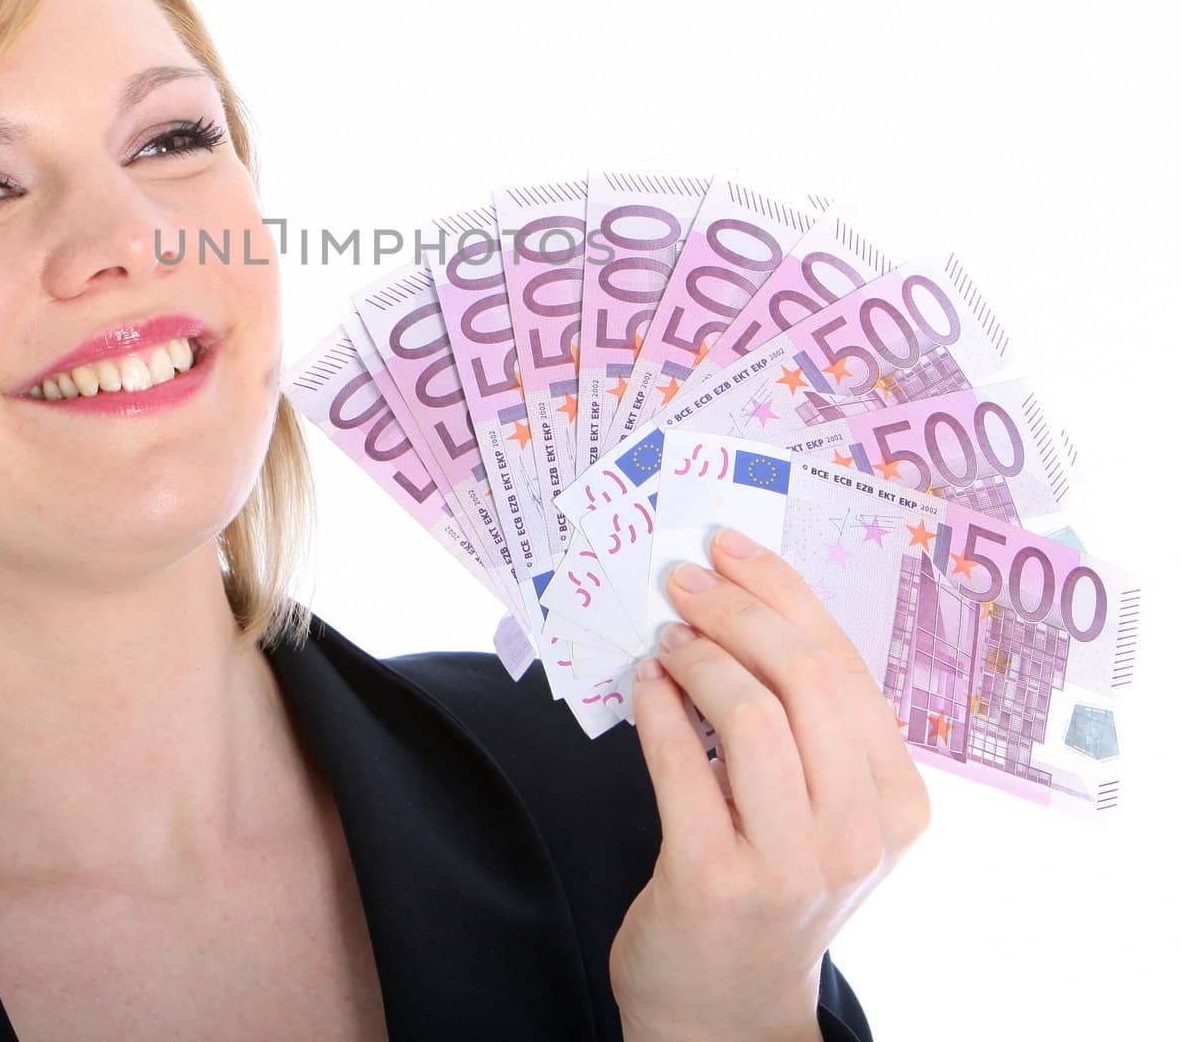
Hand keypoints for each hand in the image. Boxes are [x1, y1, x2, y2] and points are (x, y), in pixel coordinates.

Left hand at [607, 525, 930, 1041]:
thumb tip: (743, 594)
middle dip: (738, 610)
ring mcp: (792, 865)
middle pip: (806, 678)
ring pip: (752, 713)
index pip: (847, 665)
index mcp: (899, 803)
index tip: (733, 548)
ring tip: (667, 641)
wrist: (728, 1006)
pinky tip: (645, 684)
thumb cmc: (772, 877)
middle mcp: (860, 836)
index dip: (785, 592)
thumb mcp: (820, 806)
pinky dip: (656, 705)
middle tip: (686, 581)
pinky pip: (681, 760)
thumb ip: (804, 718)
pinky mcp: (715, 880)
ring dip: (697, 657)